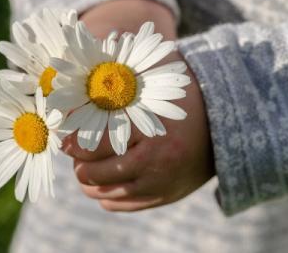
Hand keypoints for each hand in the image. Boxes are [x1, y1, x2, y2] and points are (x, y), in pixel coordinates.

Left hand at [62, 0, 214, 210]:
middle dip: (79, 163)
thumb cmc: (181, 98)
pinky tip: (106, 177)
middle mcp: (156, 166)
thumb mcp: (151, 83)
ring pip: (103, 193)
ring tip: (88, 164)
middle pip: (94, 174)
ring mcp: (160, 187)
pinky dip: (105, 193)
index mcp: (152, 134)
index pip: (95, 146)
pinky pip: (118, 205)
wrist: (222, 125)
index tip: (65, 138)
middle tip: (76, 151)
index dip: (73, 142)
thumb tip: (69, 92)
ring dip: (89, 180)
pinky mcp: (162, 198)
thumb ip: (114, 83)